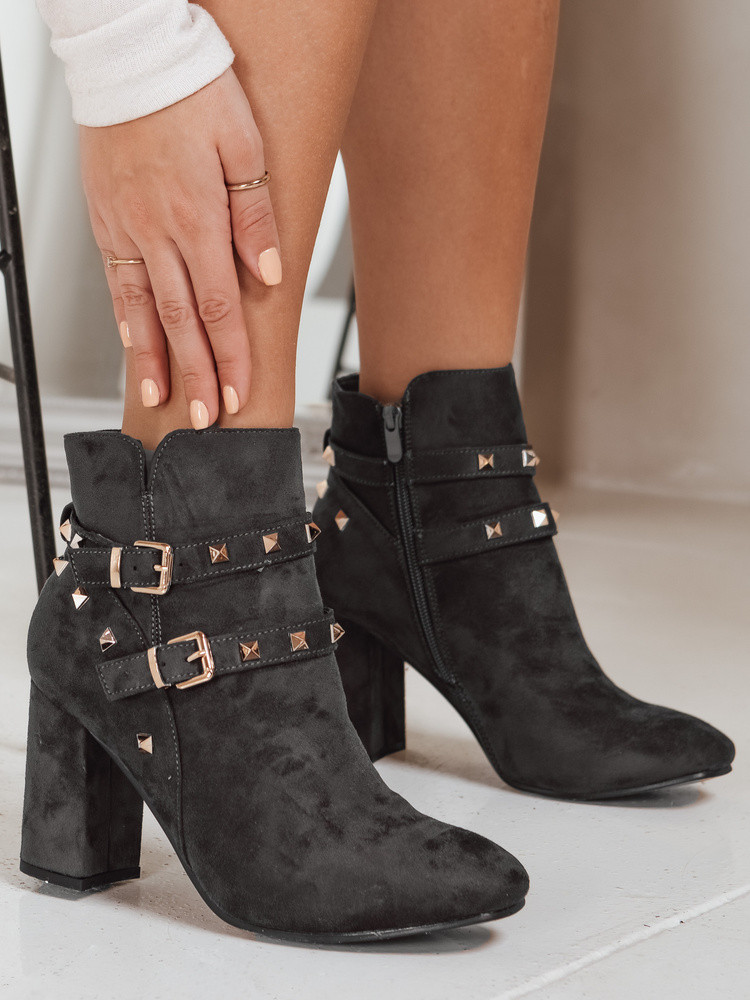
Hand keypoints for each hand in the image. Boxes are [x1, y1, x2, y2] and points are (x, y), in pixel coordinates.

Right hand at [80, 68, 280, 425]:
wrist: (129, 53)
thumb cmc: (192, 89)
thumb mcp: (243, 144)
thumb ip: (255, 218)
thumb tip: (269, 276)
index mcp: (197, 217)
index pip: (219, 307)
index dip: (231, 356)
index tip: (239, 394)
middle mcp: (157, 231)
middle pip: (182, 320)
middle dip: (198, 374)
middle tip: (206, 421)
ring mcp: (126, 228)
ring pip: (143, 308)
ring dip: (155, 359)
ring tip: (164, 398)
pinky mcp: (106, 220)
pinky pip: (117, 280)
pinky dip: (126, 318)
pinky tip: (133, 345)